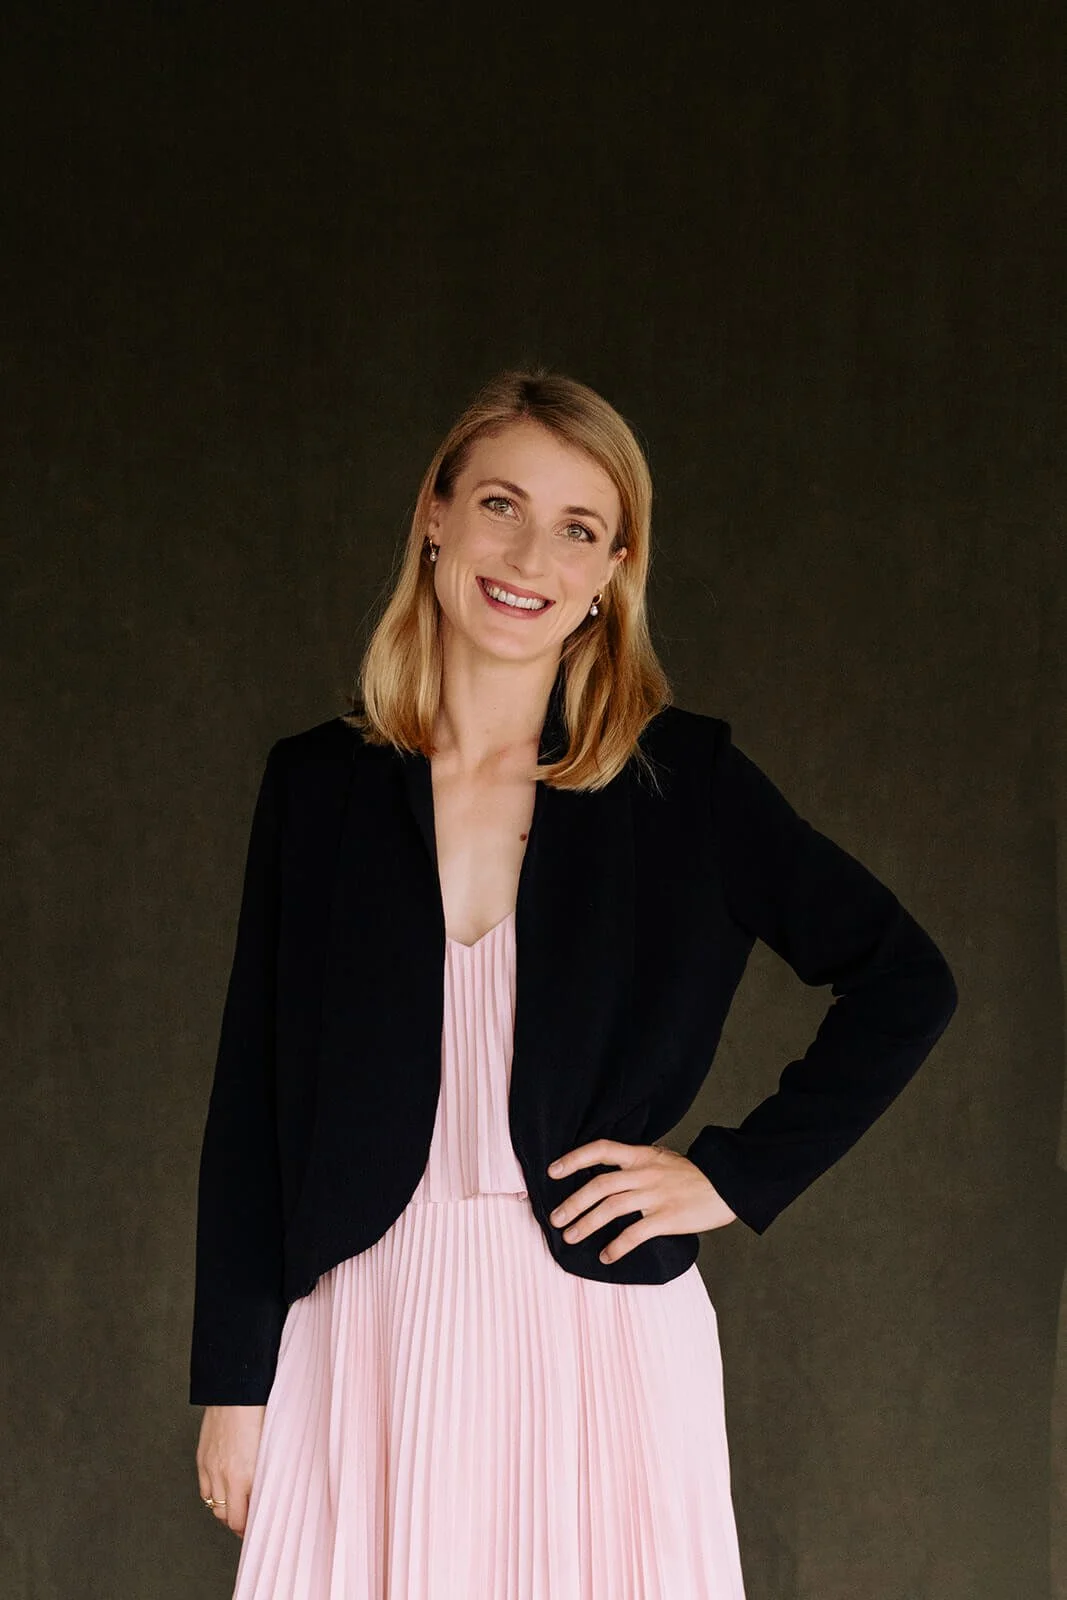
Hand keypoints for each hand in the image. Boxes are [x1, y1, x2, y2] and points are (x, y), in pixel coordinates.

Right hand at [196, 1404, 265, 1537]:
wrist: (235, 1391)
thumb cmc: (260, 1413)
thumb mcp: (271, 1448)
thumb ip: (267, 1474)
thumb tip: (270, 1492)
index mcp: (245, 1475)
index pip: (242, 1519)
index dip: (249, 1529)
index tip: (258, 1528)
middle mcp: (225, 1476)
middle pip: (227, 1518)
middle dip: (238, 1525)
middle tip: (248, 1524)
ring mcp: (211, 1469)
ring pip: (213, 1507)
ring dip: (225, 1511)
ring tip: (237, 1510)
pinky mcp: (202, 1459)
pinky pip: (205, 1490)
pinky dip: (213, 1496)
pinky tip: (223, 1493)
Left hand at [546, 1139, 737, 1261]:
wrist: (727, 1185)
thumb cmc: (694, 1175)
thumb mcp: (663, 1159)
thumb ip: (637, 1164)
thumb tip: (610, 1171)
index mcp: (642, 1155)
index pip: (601, 1149)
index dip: (574, 1159)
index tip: (553, 1171)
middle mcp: (645, 1172)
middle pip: (600, 1184)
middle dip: (574, 1202)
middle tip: (556, 1218)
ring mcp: (656, 1195)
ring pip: (611, 1207)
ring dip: (587, 1224)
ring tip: (571, 1237)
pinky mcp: (668, 1217)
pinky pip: (635, 1233)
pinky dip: (617, 1246)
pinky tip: (606, 1256)